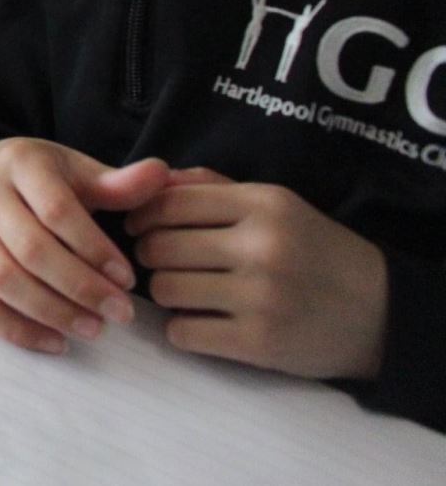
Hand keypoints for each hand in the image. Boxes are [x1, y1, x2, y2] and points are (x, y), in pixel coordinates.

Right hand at [0, 138, 169, 352]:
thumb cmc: (45, 177)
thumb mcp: (80, 171)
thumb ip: (118, 183)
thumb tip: (162, 175)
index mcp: (19, 164)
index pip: (56, 210)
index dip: (93, 249)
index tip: (127, 279)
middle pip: (29, 249)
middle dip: (79, 287)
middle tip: (120, 314)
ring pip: (2, 280)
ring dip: (51, 312)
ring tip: (94, 329)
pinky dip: (18, 330)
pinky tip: (57, 342)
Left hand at [127, 171, 388, 379]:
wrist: (379, 313)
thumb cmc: (313, 251)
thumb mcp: (274, 204)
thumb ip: (211, 188)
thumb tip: (151, 180)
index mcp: (263, 204)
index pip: (168, 202)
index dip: (142, 216)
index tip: (142, 228)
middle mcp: (262, 247)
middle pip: (158, 247)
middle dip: (150, 255)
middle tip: (165, 263)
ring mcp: (261, 297)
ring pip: (165, 290)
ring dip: (166, 293)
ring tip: (188, 292)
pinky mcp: (259, 343)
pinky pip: (182, 332)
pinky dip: (183, 328)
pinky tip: (204, 322)